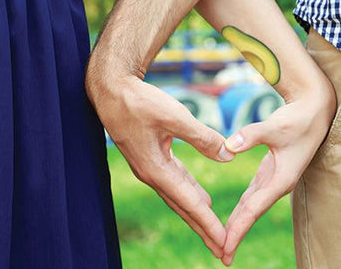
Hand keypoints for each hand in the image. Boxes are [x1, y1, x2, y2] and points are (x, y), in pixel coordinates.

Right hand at [85, 56, 234, 257]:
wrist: (112, 90)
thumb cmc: (140, 102)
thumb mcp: (174, 116)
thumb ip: (202, 137)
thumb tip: (228, 155)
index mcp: (156, 169)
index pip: (188, 202)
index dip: (207, 223)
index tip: (223, 242)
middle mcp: (152, 174)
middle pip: (182, 207)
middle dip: (203, 227)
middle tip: (222, 249)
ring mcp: (150, 166)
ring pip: (178, 195)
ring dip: (196, 212)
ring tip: (213, 229)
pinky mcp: (151, 157)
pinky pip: (174, 181)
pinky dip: (189, 192)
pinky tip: (200, 196)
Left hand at [221, 85, 336, 264]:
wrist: (314, 112)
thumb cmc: (298, 119)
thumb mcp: (275, 126)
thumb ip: (251, 135)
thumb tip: (227, 147)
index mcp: (281, 178)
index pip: (254, 209)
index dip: (238, 229)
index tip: (225, 248)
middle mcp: (278, 183)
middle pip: (252, 213)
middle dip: (236, 234)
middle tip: (220, 255)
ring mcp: (275, 178)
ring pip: (252, 205)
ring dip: (239, 223)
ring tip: (224, 242)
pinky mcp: (271, 170)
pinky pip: (253, 194)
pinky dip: (243, 207)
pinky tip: (235, 216)